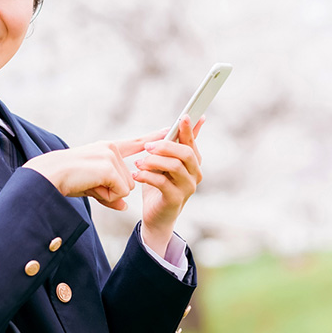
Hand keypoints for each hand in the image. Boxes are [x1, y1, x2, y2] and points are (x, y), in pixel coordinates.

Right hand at [23, 133, 156, 210]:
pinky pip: (120, 192)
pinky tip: (91, 187)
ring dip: (109, 194)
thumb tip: (126, 207)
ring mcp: (110, 156)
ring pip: (126, 188)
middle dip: (113, 191)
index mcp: (107, 149)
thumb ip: (110, 195)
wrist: (50, 176)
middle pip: (130, 181)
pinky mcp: (109, 166)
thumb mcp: (92, 187)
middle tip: (91, 184)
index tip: (166, 131)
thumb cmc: (67, 181)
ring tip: (89, 184)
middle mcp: (111, 149)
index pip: (135, 143)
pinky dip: (106, 196)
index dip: (152, 139)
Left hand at [133, 116, 203, 257]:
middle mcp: (195, 175)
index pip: (192, 143)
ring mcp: (187, 188)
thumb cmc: (161, 185)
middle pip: (186, 153)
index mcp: (193, 163)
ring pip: (174, 166)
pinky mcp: (175, 199)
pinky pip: (162, 182)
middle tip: (147, 146)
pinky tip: (136, 174)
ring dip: (153, 161)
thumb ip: (175, 144)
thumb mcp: (166, 162)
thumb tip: (187, 120)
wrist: (157, 216)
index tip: (183, 116)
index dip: (188, 130)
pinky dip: (147, 176)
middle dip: (165, 146)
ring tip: (138, 162)